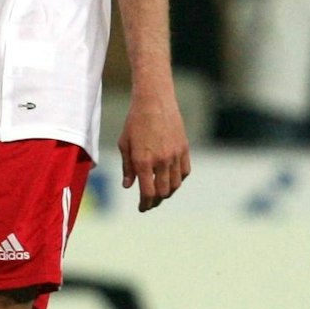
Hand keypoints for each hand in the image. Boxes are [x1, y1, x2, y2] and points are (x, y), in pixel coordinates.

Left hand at [117, 88, 190, 211]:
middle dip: (155, 201)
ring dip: (167, 192)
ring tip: (160, 193)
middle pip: (162, 192)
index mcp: (143, 161)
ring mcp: (174, 155)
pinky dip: (178, 180)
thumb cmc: (135, 121)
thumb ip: (127, 167)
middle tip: (150, 202)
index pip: (147, 193)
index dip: (145, 204)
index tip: (142, 207)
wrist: (154, 100)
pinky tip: (171, 179)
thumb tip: (128, 186)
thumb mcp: (124, 144)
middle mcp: (161, 161)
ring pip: (175, 184)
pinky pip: (184, 172)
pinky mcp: (184, 148)